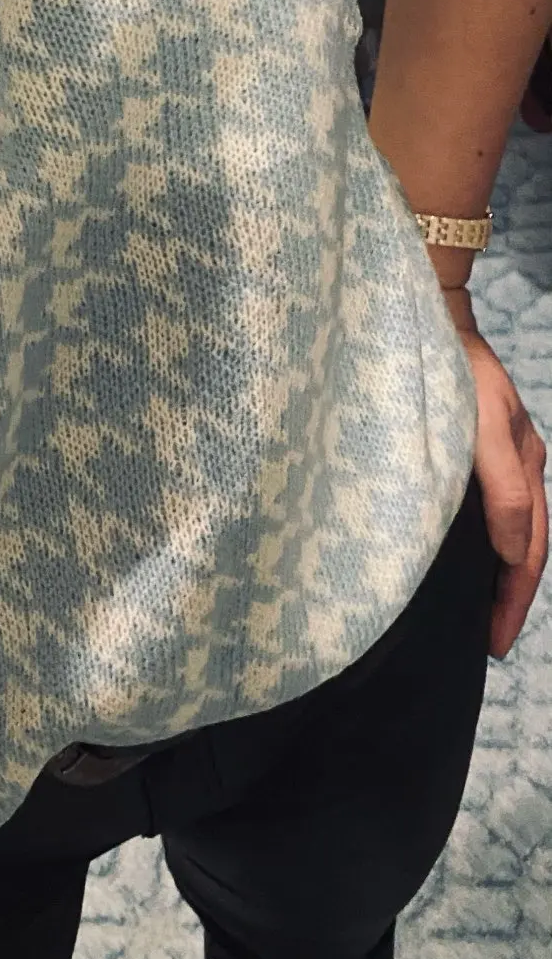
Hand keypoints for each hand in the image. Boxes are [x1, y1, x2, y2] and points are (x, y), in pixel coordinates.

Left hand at [442, 286, 548, 656]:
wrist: (431, 315)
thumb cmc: (454, 366)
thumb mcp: (484, 425)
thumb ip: (502, 486)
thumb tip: (510, 549)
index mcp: (527, 466)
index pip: (527, 551)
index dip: (512, 599)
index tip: (493, 641)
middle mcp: (519, 466)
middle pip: (523, 549)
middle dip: (508, 598)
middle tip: (488, 642)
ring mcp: (499, 458)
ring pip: (508, 532)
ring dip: (496, 575)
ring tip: (478, 614)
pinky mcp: (473, 449)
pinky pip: (487, 509)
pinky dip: (480, 543)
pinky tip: (460, 559)